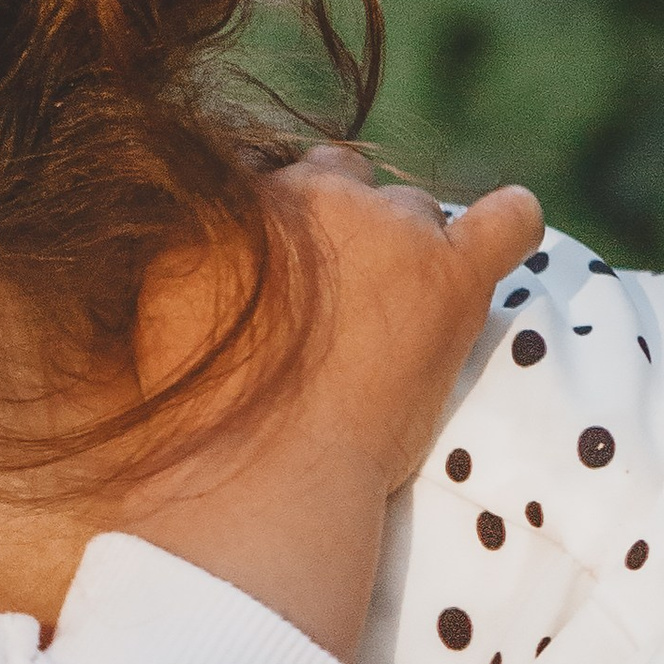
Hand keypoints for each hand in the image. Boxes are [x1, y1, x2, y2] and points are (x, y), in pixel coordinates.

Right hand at [119, 153, 540, 661]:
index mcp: (238, 202)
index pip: (272, 186)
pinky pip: (507, 220)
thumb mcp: (153, 314)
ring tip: (395, 311)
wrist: (259, 478)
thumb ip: (181, 262)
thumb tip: (199, 245)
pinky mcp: (452, 277)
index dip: (279, 235)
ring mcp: (390, 230)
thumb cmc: (193, 417)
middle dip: (341, 229)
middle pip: (340, 185)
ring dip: (404, 249)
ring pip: (411, 210)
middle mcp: (312, 196)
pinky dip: (510, 222)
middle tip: (331, 304)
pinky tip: (510, 229)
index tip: (277, 283)